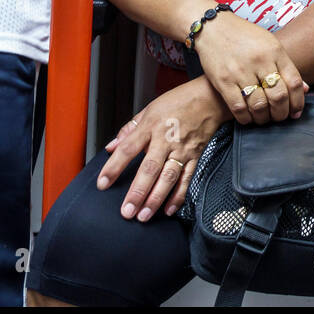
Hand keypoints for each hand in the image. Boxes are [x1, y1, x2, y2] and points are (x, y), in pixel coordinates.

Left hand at [98, 78, 229, 220]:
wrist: (210, 98)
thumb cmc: (179, 101)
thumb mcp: (149, 108)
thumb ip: (129, 129)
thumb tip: (111, 147)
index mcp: (150, 126)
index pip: (128, 148)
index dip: (114, 166)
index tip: (103, 183)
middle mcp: (166, 139)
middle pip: (150, 168)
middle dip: (138, 192)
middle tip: (127, 211)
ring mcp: (182, 149)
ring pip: (168, 177)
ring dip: (156, 198)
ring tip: (144, 215)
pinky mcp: (196, 156)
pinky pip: (187, 179)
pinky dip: (178, 195)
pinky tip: (169, 209)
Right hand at [193, 12, 307, 124]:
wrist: (213, 27)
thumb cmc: (244, 36)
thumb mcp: (270, 44)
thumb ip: (286, 66)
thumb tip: (305, 89)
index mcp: (275, 51)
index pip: (294, 82)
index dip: (298, 102)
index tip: (296, 112)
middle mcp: (260, 61)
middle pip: (279, 96)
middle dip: (282, 113)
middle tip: (280, 117)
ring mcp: (240, 71)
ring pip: (259, 105)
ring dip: (264, 118)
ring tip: (264, 119)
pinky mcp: (222, 80)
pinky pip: (238, 107)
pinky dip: (246, 118)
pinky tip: (248, 118)